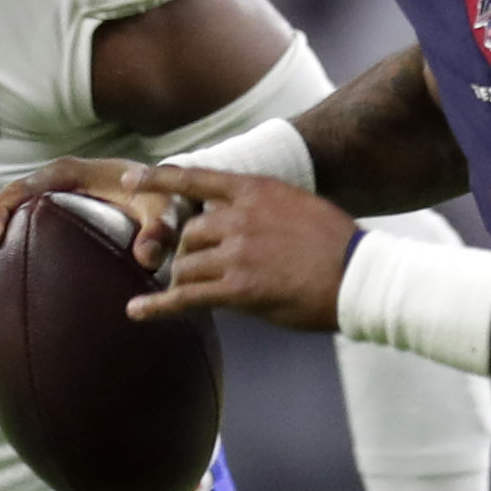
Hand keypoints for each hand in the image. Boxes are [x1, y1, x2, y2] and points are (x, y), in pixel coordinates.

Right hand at [0, 157, 181, 321]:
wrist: (163, 199)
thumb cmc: (161, 198)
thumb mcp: (165, 208)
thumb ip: (159, 228)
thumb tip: (147, 258)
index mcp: (61, 178)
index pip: (17, 192)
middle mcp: (40, 199)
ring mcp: (35, 224)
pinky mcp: (39, 246)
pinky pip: (8, 271)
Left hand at [116, 163, 358, 330]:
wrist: (358, 275)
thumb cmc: (336, 245)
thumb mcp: (297, 205)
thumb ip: (261, 208)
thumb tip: (234, 218)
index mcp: (254, 190)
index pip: (195, 179)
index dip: (159, 179)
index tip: (131, 179)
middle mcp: (239, 217)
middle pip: (188, 234)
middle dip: (184, 254)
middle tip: (188, 271)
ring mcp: (237, 252)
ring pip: (185, 266)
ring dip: (183, 282)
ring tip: (189, 295)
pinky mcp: (238, 288)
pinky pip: (187, 297)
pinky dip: (158, 306)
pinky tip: (137, 312)